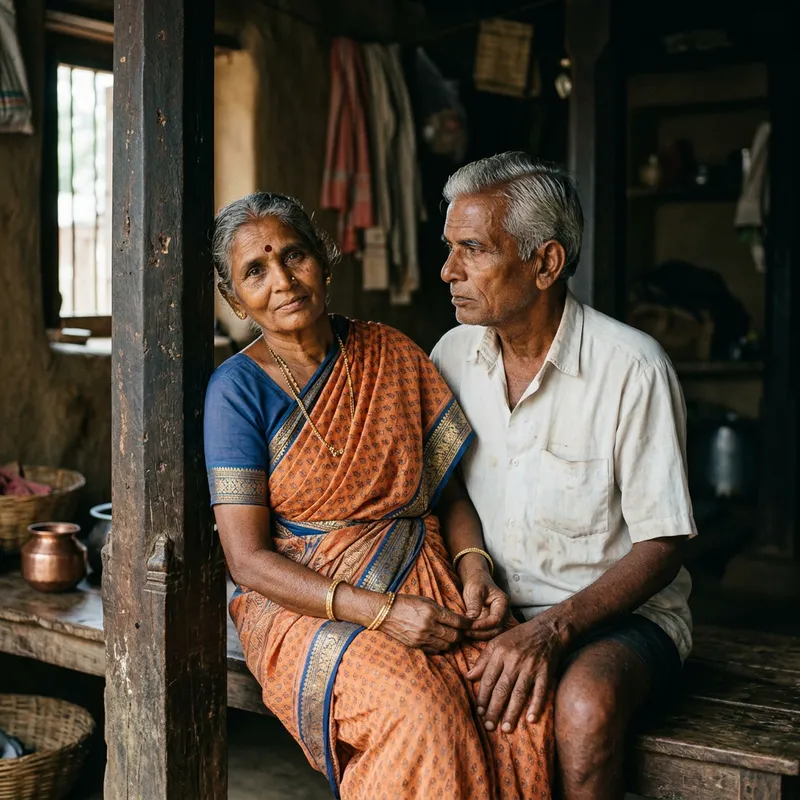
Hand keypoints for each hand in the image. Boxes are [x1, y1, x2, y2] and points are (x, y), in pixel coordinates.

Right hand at [380, 594, 472, 652]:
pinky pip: (435, 650)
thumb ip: (441, 610)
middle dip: (461, 634)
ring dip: (451, 641)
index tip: (471, 624)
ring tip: (451, 636)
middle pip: (454, 636)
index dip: (468, 624)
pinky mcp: (416, 646)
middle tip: (462, 631)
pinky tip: (439, 641)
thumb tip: (457, 619)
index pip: (457, 621)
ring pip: (446, 645)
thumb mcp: (425, 600)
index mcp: (432, 611)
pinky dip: (441, 647)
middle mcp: (428, 626)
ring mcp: (422, 637)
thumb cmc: (406, 603)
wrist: (385, 613)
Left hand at [461, 572, 509, 639]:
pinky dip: (477, 635)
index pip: (496, 619)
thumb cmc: (477, 583)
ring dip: (478, 636)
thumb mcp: (475, 590)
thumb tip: (472, 618)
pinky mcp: (490, 624)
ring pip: (491, 633)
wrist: (476, 582)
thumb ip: (475, 603)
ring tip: (464, 633)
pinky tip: (467, 633)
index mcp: (503, 603)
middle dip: (480, 633)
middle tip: (465, 632)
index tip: (470, 626)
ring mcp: (498, 620)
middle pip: (496, 629)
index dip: (483, 625)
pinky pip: (486, 633)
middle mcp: (503, 613)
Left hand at [467, 613, 564, 732]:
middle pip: (502, 689)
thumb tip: (468, 676)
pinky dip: (536, 705)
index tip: (479, 712)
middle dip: (494, 709)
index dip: (483, 697)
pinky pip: (540, 691)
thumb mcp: (497, 642)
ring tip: (506, 728)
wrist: (547, 630)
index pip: (488, 679)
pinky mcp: (545, 672)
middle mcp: (514, 661)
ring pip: (519, 693)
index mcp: (500, 653)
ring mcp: (530, 667)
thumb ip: (483, 660)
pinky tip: (531, 719)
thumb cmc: (518, 637)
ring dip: (512, 712)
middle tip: (489, 727)